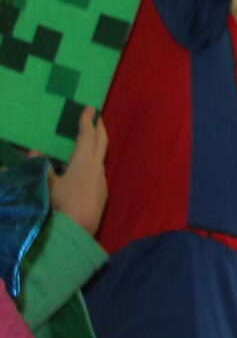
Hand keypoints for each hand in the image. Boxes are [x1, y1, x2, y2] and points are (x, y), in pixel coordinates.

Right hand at [50, 109, 106, 237]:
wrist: (80, 230)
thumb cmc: (62, 205)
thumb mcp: (47, 186)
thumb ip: (42, 168)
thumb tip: (34, 152)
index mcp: (83, 162)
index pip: (86, 136)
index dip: (87, 121)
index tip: (90, 108)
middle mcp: (96, 168)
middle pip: (101, 142)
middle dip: (99, 128)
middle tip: (97, 117)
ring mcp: (101, 180)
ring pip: (101, 156)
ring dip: (98, 144)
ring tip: (91, 139)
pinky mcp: (102, 192)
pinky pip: (99, 170)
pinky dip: (94, 161)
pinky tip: (87, 166)